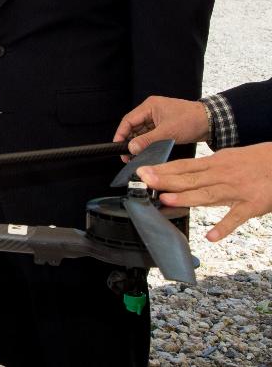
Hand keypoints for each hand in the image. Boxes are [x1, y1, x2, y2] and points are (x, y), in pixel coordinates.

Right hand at [113, 96, 208, 159]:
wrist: (212, 122)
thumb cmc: (191, 121)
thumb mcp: (168, 131)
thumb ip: (147, 140)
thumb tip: (131, 148)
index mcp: (149, 106)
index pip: (129, 120)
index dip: (121, 133)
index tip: (117, 146)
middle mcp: (151, 111)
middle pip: (134, 127)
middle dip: (129, 141)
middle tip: (126, 156)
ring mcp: (158, 119)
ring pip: (142, 133)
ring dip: (139, 144)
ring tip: (135, 157)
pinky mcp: (164, 127)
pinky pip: (151, 136)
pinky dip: (148, 144)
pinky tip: (146, 153)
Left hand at [138, 143, 271, 240]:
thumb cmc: (253, 162)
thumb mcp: (226, 159)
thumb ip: (204, 168)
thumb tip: (180, 175)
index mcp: (214, 163)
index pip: (184, 166)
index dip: (163, 169)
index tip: (142, 171)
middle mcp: (222, 175)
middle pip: (190, 178)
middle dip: (166, 180)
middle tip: (145, 181)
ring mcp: (236, 190)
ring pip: (208, 194)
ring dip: (186, 198)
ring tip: (166, 200)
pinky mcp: (252, 205)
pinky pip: (236, 217)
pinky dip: (224, 226)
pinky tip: (211, 236)